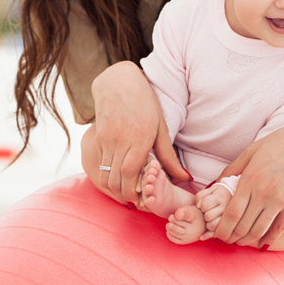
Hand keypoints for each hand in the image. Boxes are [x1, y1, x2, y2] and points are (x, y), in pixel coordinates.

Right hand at [81, 61, 187, 203]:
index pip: (129, 174)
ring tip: (125, 193)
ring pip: (104, 174)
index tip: (141, 200)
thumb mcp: (161, 127)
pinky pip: (99, 164)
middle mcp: (120, 140)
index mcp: (139, 138)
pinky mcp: (98, 138)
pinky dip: (106, 176)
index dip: (132, 192)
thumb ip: (169, 156)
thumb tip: (186, 178)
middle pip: (115, 179)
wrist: (118, 83)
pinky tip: (116, 179)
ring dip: (113, 189)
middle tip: (134, 201)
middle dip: (123, 195)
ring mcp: (106, 139)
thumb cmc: (145, 103)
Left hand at [195, 184, 231, 240]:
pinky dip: (208, 235)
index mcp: (221, 197)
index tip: (205, 205)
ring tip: (210, 220)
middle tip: (208, 212)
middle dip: (205, 215)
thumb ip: (200, 196)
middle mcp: (227, 208)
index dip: (202, 206)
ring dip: (208, 224)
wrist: (235, 198)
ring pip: (212, 226)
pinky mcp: (229, 228)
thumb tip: (198, 207)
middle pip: (208, 216)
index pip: (205, 205)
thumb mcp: (209, 191)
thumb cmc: (218, 194)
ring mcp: (229, 219)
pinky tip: (203, 235)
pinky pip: (216, 235)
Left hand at [213, 115, 283, 247]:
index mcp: (250, 179)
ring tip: (240, 241)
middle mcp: (265, 193)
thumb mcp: (251, 151)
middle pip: (243, 226)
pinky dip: (268, 239)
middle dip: (231, 237)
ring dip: (247, 240)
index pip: (231, 213)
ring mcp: (281, 201)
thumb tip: (216, 184)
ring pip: (259, 230)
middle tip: (225, 239)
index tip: (217, 233)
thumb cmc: (279, 143)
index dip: (222, 228)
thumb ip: (232, 169)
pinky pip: (279, 229)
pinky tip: (261, 242)